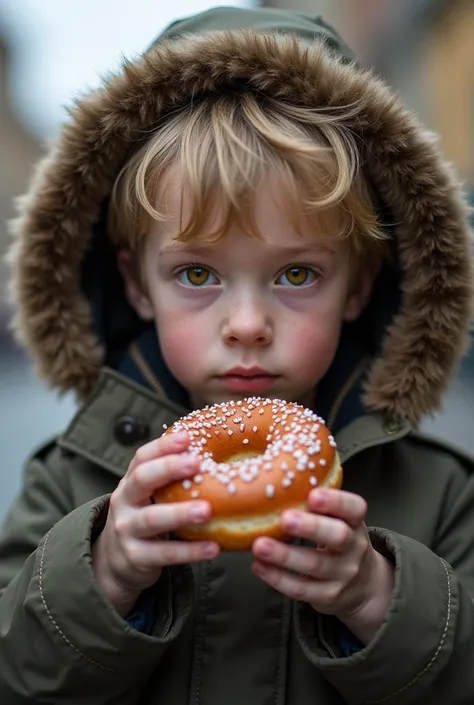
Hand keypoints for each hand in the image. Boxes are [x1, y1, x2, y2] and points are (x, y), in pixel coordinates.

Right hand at [92, 432, 219, 615]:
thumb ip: (170, 479)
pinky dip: (190, 551)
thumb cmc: (143, 518)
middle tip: (197, 463)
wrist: (114, 561)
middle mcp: (124, 502)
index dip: (163, 446)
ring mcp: (127, 530)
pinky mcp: (135, 557)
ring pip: (152, 519)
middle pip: (142, 480)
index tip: (187, 437)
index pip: (143, 457)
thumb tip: (213, 456)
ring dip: (181, 513)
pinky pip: (164, 554)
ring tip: (208, 510)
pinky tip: (213, 547)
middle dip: (169, 469)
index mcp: (131, 481)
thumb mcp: (148, 495)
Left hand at [252, 488, 393, 644]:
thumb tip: (278, 469)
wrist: (363, 586)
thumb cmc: (339, 539)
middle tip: (285, 519)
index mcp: (355, 522)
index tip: (313, 494)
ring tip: (259, 545)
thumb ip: (319, 501)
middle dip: (311, 527)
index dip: (336, 501)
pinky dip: (277, 578)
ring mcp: (342, 575)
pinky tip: (258, 566)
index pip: (354, 508)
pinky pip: (302, 589)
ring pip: (315, 565)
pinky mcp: (328, 596)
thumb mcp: (340, 519)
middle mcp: (353, 548)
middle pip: (338, 537)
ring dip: (285, 555)